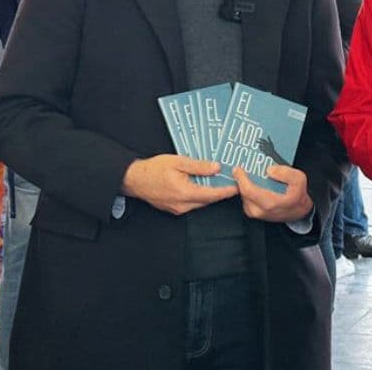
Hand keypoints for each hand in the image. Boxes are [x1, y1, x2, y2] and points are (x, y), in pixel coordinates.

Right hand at [121, 154, 237, 214]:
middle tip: (229, 181)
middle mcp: (183, 205)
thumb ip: (198, 166)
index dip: (226, 191)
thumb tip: (216, 168)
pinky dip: (198, 195)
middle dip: (219, 192)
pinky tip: (199, 185)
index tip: (237, 187)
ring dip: (208, 193)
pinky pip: (191, 203)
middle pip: (208, 200)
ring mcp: (178, 209)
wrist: (134, 180)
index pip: (212, 194)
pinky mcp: (174, 209)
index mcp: (185, 193)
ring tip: (216, 181)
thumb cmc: (153, 169)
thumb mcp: (178, 162)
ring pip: (200, 202)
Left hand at [234, 165, 312, 222]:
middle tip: (243, 168)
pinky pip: (244, 198)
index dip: (241, 178)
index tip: (238, 168)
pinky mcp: (252, 212)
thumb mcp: (299, 179)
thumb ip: (286, 173)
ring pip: (242, 195)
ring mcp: (254, 213)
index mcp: (270, 203)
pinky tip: (252, 182)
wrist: (298, 211)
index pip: (248, 190)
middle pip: (242, 192)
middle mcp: (259, 210)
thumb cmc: (298, 196)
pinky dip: (246, 189)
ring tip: (248, 174)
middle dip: (241, 179)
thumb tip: (270, 170)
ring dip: (243, 184)